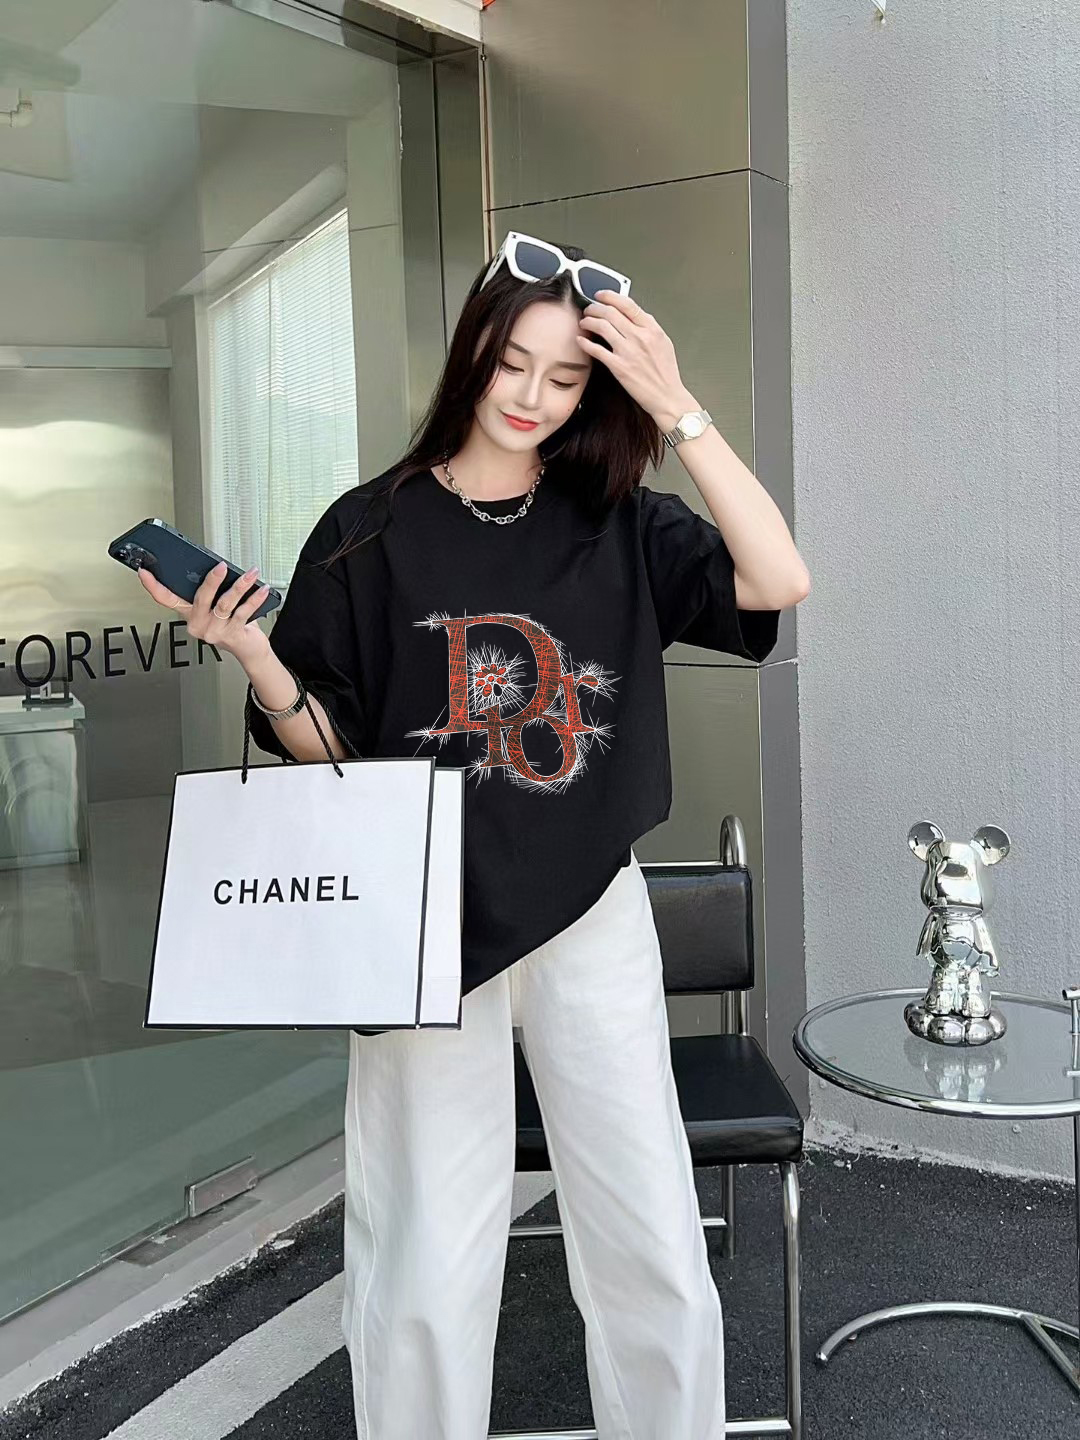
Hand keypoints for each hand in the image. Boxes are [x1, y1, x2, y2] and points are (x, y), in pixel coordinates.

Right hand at [138, 561, 271, 666]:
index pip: (166, 599)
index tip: (144, 571)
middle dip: (212, 580)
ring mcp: (215, 631)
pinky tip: (261, 588)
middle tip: (221, 566)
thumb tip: (215, 567)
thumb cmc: (231, 624)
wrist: (248, 649)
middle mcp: (199, 624)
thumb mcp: (214, 607)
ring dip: (240, 586)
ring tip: (250, 574)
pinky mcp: (232, 634)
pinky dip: (254, 599)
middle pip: (201, 598)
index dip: (153, 586)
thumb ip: (210, 592)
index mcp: (189, 615)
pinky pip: (243, 612)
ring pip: (225, 604)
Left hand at [575, 289, 696, 426]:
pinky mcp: (619, 367)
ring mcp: (629, 352)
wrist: (667, 397)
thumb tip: (635, 315)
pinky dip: (585, 342)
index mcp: (652, 329)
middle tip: (589, 309)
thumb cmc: (666, 374)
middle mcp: (640, 337)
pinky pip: (597, 350)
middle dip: (595, 307)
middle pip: (611, 312)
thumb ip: (649, 327)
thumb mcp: (664, 343)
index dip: (610, 296)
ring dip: (588, 321)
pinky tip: (581, 340)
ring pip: (602, 326)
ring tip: (584, 323)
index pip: (628, 304)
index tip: (601, 295)